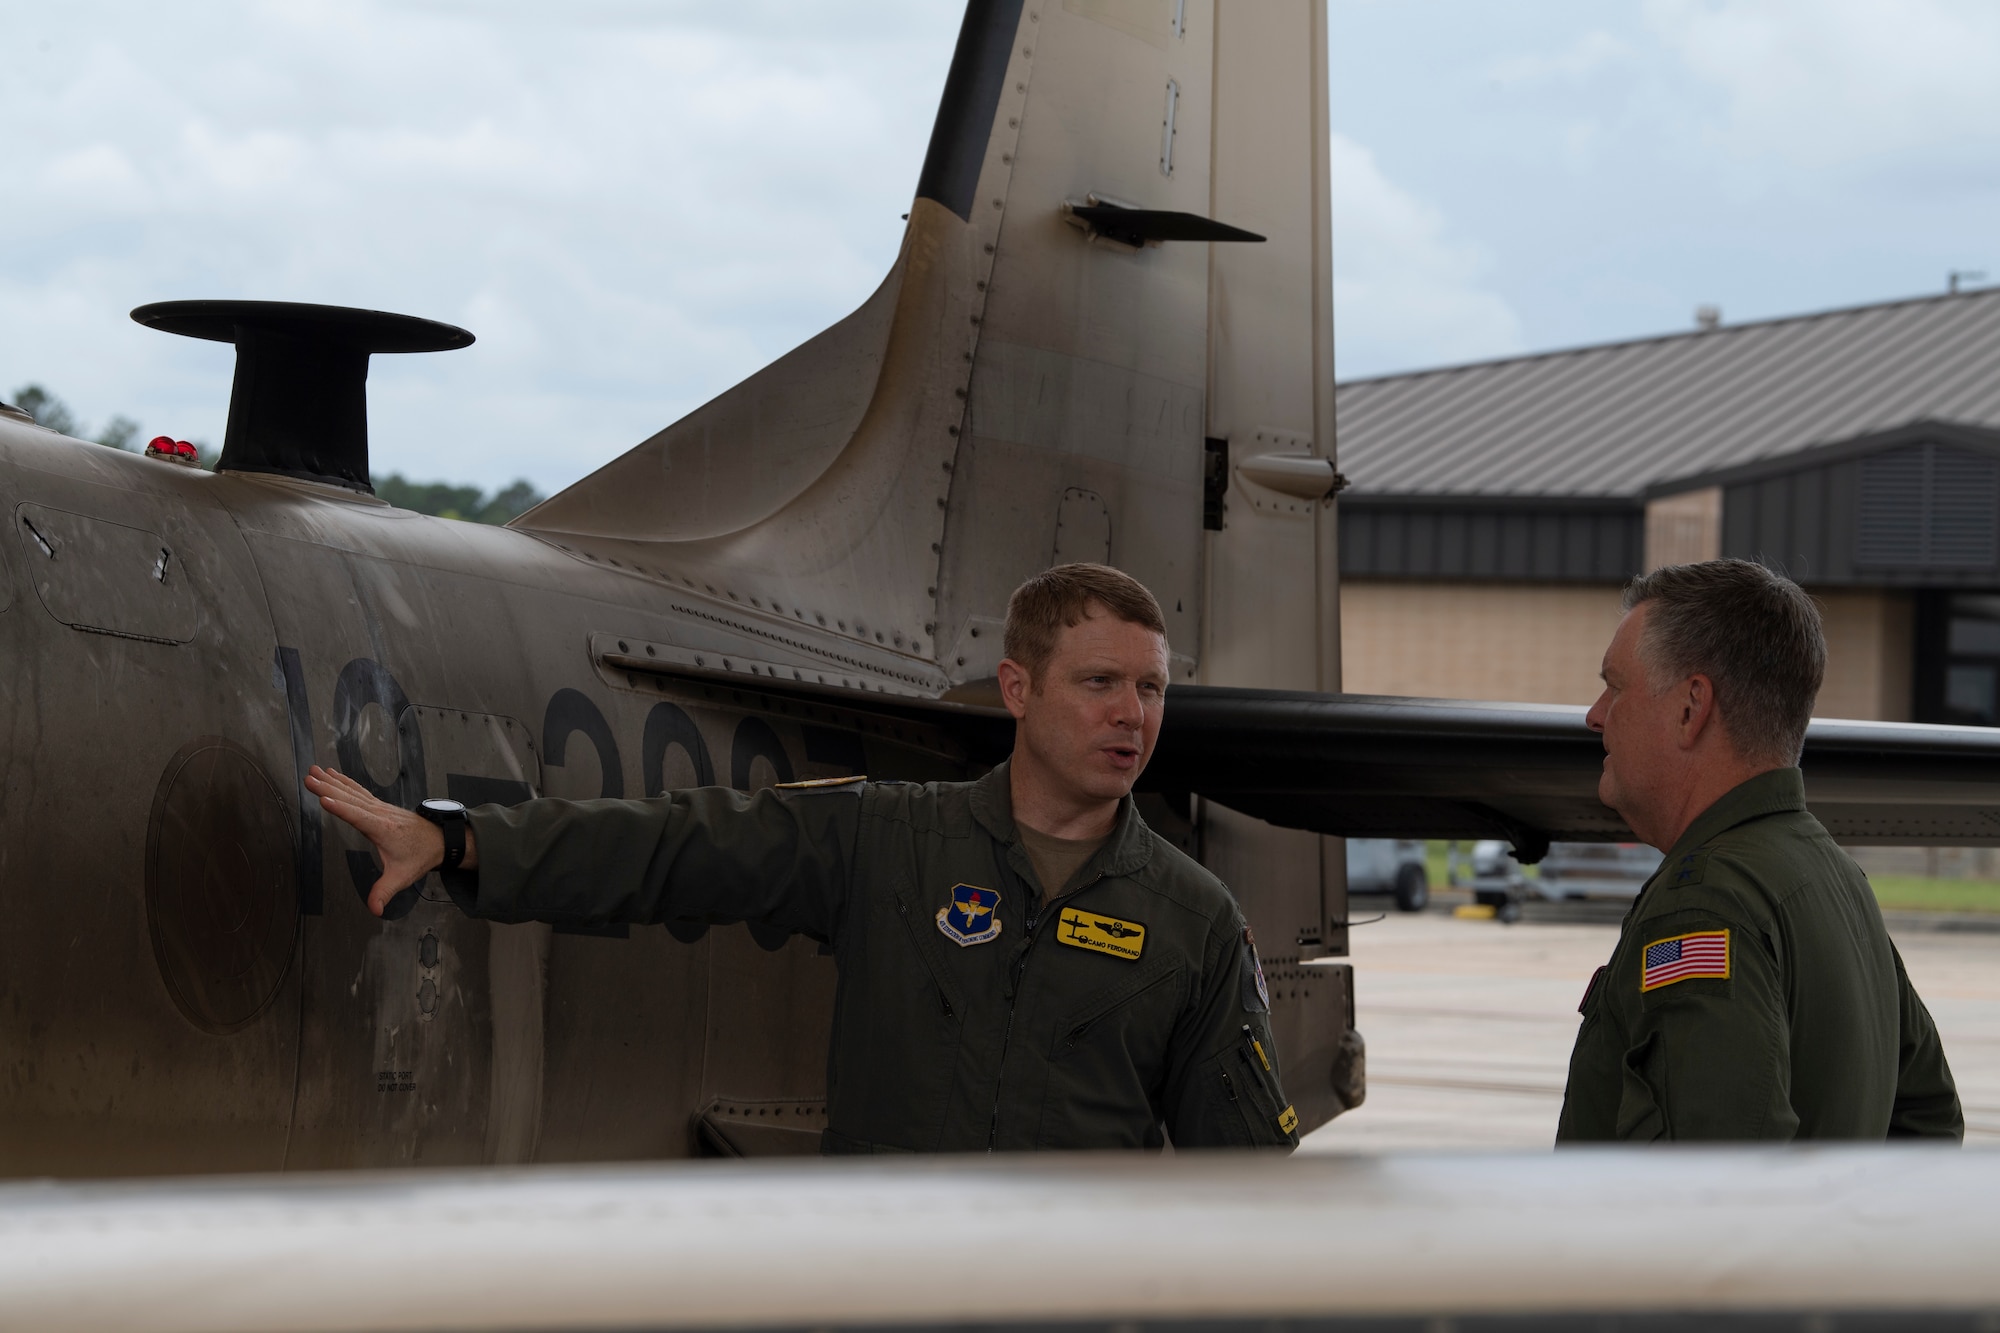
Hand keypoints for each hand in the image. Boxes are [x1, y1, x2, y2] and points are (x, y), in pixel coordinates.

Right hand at [304, 766, 476, 916]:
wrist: (440, 840)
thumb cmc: (420, 856)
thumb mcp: (402, 876)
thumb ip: (385, 892)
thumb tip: (374, 909)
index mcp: (383, 829)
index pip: (359, 817)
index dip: (341, 809)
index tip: (323, 798)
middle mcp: (380, 814)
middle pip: (351, 799)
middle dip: (329, 788)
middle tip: (309, 778)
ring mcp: (379, 807)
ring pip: (352, 792)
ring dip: (332, 781)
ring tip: (313, 770)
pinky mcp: (379, 806)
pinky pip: (358, 791)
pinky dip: (344, 781)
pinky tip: (332, 774)